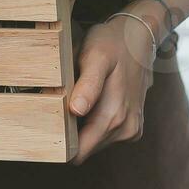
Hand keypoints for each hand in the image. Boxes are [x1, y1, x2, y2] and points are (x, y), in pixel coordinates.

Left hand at [69, 16, 157, 163]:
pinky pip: (105, 135)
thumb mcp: (95, 56)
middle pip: (85, 149)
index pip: (79, 152)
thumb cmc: (113, 43)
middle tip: (63, 103)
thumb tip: (76, 110)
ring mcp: (131, 129)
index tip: (49, 127)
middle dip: (70, 133)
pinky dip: (95, 123)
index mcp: (114, 116)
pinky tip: (93, 101)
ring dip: (83, 127)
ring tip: (79, 99)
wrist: (140, 37)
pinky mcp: (133, 127)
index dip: (60, 144)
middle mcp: (126, 128)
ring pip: (94, 143)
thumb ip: (88, 85)